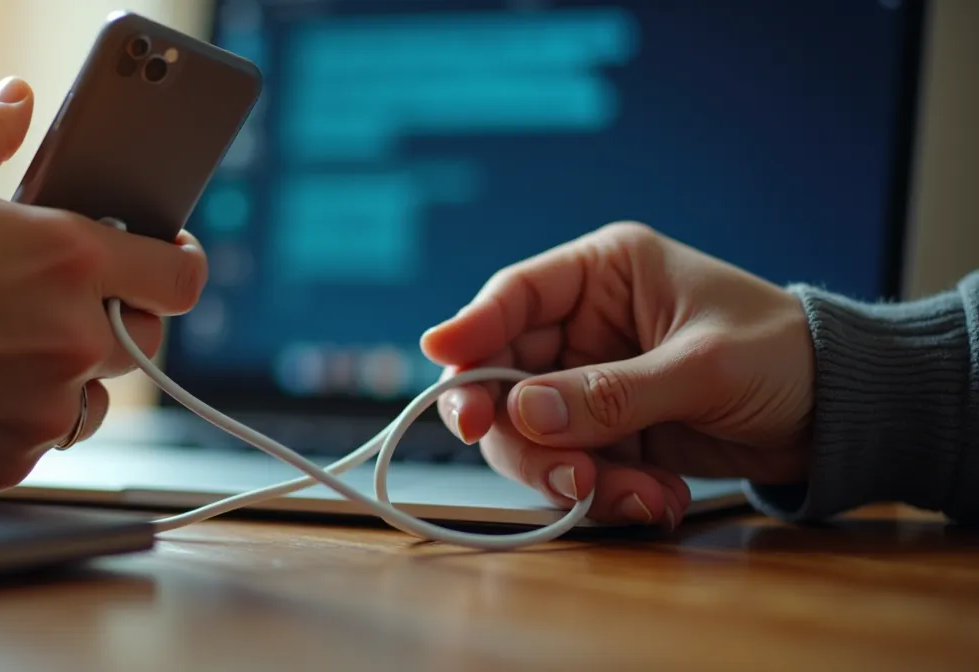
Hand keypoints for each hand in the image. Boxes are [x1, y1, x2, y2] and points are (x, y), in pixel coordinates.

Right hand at [0, 77, 207, 499]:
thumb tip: (17, 99)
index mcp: (70, 261)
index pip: (182, 276)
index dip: (180, 266)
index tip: (167, 263)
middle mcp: (72, 339)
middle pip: (145, 340)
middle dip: (117, 320)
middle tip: (61, 304)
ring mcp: (43, 409)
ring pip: (95, 397)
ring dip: (70, 376)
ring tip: (5, 349)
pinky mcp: (10, 461)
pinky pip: (41, 440)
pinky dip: (19, 419)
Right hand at [420, 222, 814, 527]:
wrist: (839, 415)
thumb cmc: (784, 355)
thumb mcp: (701, 367)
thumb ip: (609, 392)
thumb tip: (522, 411)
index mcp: (605, 274)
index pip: (516, 296)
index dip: (471, 328)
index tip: (441, 358)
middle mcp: (584, 326)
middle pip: (503, 377)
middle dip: (522, 431)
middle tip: (558, 471)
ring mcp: (589, 383)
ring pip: (529, 434)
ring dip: (570, 474)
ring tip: (635, 495)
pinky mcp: (606, 432)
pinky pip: (570, 467)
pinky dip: (605, 493)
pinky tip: (658, 498)